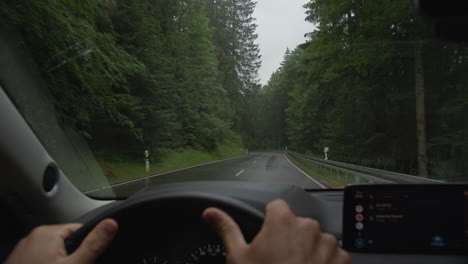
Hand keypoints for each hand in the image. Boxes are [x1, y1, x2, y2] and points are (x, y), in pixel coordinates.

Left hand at [5, 219, 117, 263]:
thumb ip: (93, 245)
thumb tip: (111, 224)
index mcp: (47, 232)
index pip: (79, 231)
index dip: (86, 248)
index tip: (83, 262)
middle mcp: (32, 238)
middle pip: (66, 244)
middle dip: (72, 259)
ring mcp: (22, 252)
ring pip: (53, 255)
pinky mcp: (18, 263)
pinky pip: (41, 261)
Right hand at [203, 200, 350, 263]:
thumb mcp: (238, 257)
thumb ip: (226, 228)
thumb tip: (210, 213)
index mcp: (283, 221)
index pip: (277, 206)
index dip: (271, 221)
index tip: (269, 237)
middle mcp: (308, 227)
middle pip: (297, 224)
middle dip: (290, 238)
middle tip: (279, 261)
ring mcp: (328, 244)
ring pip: (317, 240)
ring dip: (309, 250)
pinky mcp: (342, 261)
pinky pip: (335, 255)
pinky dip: (326, 263)